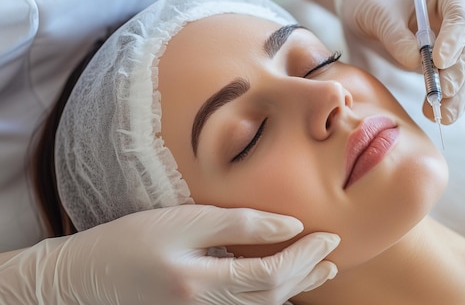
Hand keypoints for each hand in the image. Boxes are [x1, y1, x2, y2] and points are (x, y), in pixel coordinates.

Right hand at [1, 205, 338, 304]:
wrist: (80, 281)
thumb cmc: (126, 243)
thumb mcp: (180, 221)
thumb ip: (237, 223)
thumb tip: (288, 225)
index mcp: (199, 285)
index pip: (271, 276)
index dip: (305, 257)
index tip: (327, 236)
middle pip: (272, 298)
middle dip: (307, 274)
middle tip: (332, 251)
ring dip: (295, 289)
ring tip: (319, 269)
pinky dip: (269, 298)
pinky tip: (281, 287)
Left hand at [336, 0, 464, 123]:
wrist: (377, 22)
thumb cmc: (378, 10)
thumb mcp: (377, 16)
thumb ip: (395, 36)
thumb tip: (416, 61)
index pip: (461, 14)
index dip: (454, 39)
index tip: (439, 61)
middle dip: (458, 72)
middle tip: (443, 92)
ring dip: (460, 93)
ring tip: (442, 112)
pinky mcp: (464, 65)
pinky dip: (458, 101)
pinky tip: (446, 114)